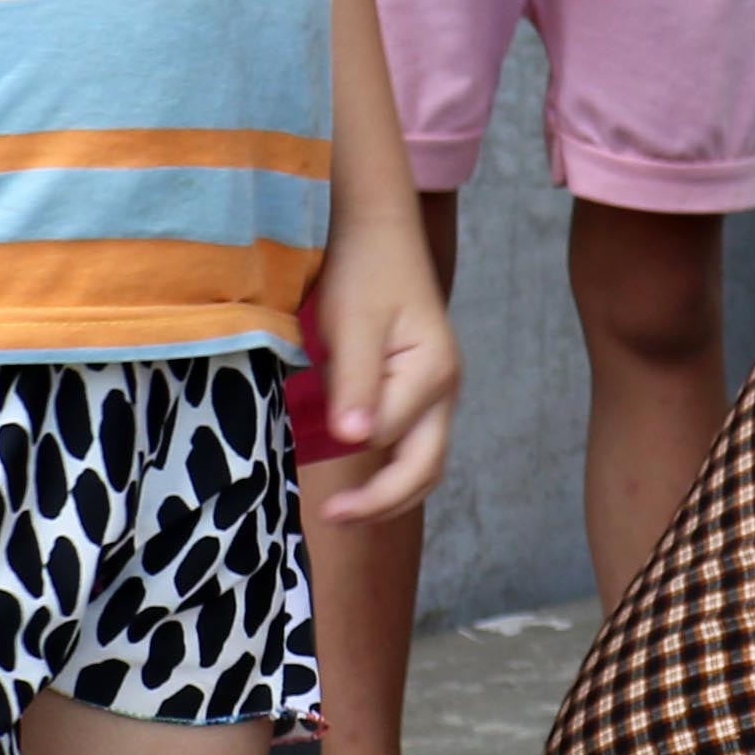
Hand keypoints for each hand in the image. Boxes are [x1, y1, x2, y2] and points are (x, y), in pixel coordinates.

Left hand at [306, 210, 460, 520]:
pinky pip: (411, 444)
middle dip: (382, 502)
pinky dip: (388, 470)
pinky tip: (358, 476)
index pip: (390, 435)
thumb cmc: (365, 273)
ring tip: (344, 511)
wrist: (380, 236)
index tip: (311, 467)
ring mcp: (436, 393)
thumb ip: (356, 382)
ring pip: (424, 462)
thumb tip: (352, 439)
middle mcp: (444, 390)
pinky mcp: (418, 392)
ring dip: (388, 493)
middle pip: (427, 468)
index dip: (352, 448)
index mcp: (432, 374)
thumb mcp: (353, 324)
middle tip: (332, 518)